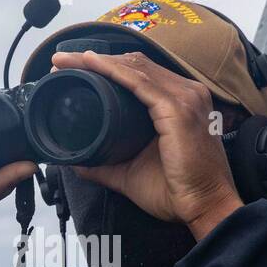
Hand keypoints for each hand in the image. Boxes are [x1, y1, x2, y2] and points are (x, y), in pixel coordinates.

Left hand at [49, 51, 243, 239]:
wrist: (205, 207)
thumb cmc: (178, 191)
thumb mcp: (130, 173)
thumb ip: (105, 164)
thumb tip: (76, 162)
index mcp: (180, 102)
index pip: (140, 73)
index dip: (107, 66)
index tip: (73, 68)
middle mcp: (186, 92)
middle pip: (135, 64)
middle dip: (96, 59)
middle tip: (61, 60)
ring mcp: (185, 97)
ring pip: (134, 67)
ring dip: (98, 61)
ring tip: (66, 60)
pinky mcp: (178, 108)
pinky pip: (139, 82)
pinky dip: (112, 71)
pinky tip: (91, 64)